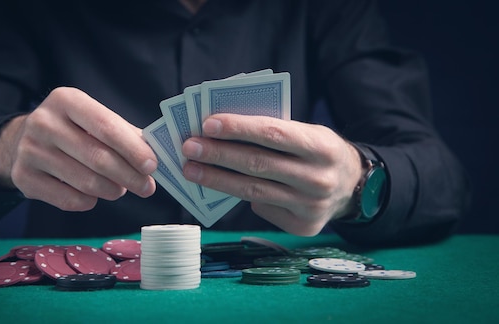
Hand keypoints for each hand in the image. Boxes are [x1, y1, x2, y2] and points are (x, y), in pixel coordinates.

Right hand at [0, 87, 156, 210]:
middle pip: (98, 158)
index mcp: (66, 100)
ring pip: (86, 182)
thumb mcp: (93, 119)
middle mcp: (44, 123)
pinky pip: (69, 200)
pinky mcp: (23, 178)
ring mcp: (30, 151)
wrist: (20, 141)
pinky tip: (95, 195)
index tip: (152, 166)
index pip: (106, 126)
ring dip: (112, 190)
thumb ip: (123, 133)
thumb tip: (154, 156)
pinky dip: (90, 201)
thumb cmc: (71, 129)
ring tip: (121, 189)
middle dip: (129, 176)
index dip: (132, 149)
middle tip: (147, 188)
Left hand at [181, 114, 362, 235]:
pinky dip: (240, 195)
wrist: (353, 187)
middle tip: (189, 147)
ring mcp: (311, 206)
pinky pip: (263, 208)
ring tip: (191, 170)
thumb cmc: (318, 152)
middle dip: (218, 154)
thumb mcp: (308, 133)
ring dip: (217, 179)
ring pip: (253, 191)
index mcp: (321, 146)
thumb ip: (273, 133)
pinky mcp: (303, 226)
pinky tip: (221, 186)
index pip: (273, 133)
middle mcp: (318, 178)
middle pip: (258, 164)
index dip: (238, 128)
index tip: (207, 124)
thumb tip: (222, 131)